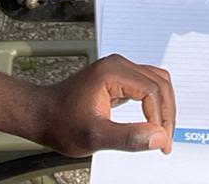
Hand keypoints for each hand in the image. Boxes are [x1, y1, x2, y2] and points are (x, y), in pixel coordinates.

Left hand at [33, 54, 174, 156]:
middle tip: (164, 141)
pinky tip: (153, 123)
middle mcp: (118, 65)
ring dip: (164, 108)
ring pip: (157, 82)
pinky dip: (154, 104)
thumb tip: (158, 137)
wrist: (42, 114)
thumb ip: (128, 137)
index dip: (160, 119)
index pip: (152, 90)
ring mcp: (118, 70)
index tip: (160, 142)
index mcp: (112, 72)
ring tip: (162, 134)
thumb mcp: (94, 136)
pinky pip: (147, 86)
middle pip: (159, 83)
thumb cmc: (61, 122)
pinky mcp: (118, 78)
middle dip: (166, 114)